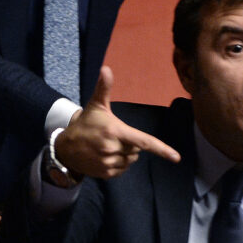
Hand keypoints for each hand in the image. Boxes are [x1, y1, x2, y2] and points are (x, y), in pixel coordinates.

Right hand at [55, 66, 180, 178]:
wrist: (65, 148)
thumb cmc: (86, 124)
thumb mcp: (96, 105)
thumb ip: (104, 88)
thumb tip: (106, 68)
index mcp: (115, 131)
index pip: (144, 141)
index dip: (162, 149)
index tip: (177, 157)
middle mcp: (112, 149)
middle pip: (137, 149)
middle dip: (130, 143)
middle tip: (114, 136)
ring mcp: (108, 163)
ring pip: (131, 160)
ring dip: (125, 154)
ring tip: (108, 146)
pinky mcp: (106, 174)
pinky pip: (122, 169)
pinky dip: (119, 164)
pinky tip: (106, 156)